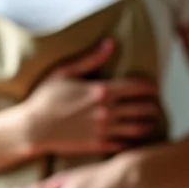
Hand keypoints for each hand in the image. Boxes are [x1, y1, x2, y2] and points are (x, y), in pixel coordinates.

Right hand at [23, 38, 160, 156]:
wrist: (33, 128)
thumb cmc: (45, 98)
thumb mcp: (65, 72)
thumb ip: (91, 59)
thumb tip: (110, 42)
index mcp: (101, 91)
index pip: (137, 87)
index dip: (150, 87)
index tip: (155, 88)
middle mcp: (107, 111)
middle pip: (142, 108)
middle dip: (153, 106)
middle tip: (156, 106)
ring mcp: (104, 129)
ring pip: (138, 128)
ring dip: (148, 124)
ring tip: (152, 122)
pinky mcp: (98, 145)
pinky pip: (124, 144)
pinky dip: (134, 141)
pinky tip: (136, 139)